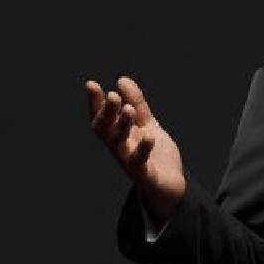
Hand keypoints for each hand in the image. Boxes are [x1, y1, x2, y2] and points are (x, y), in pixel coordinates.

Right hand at [86, 76, 185, 221]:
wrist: (172, 184)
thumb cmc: (155, 154)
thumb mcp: (147, 124)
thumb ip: (137, 104)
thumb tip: (122, 79)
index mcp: (119, 135)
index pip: (101, 118)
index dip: (94, 103)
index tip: (91, 84)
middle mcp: (120, 149)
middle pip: (106, 130)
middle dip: (107, 113)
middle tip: (112, 96)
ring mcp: (130, 163)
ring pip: (119, 145)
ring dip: (122, 127)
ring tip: (129, 110)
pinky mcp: (145, 176)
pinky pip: (140, 164)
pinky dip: (143, 150)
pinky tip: (149, 137)